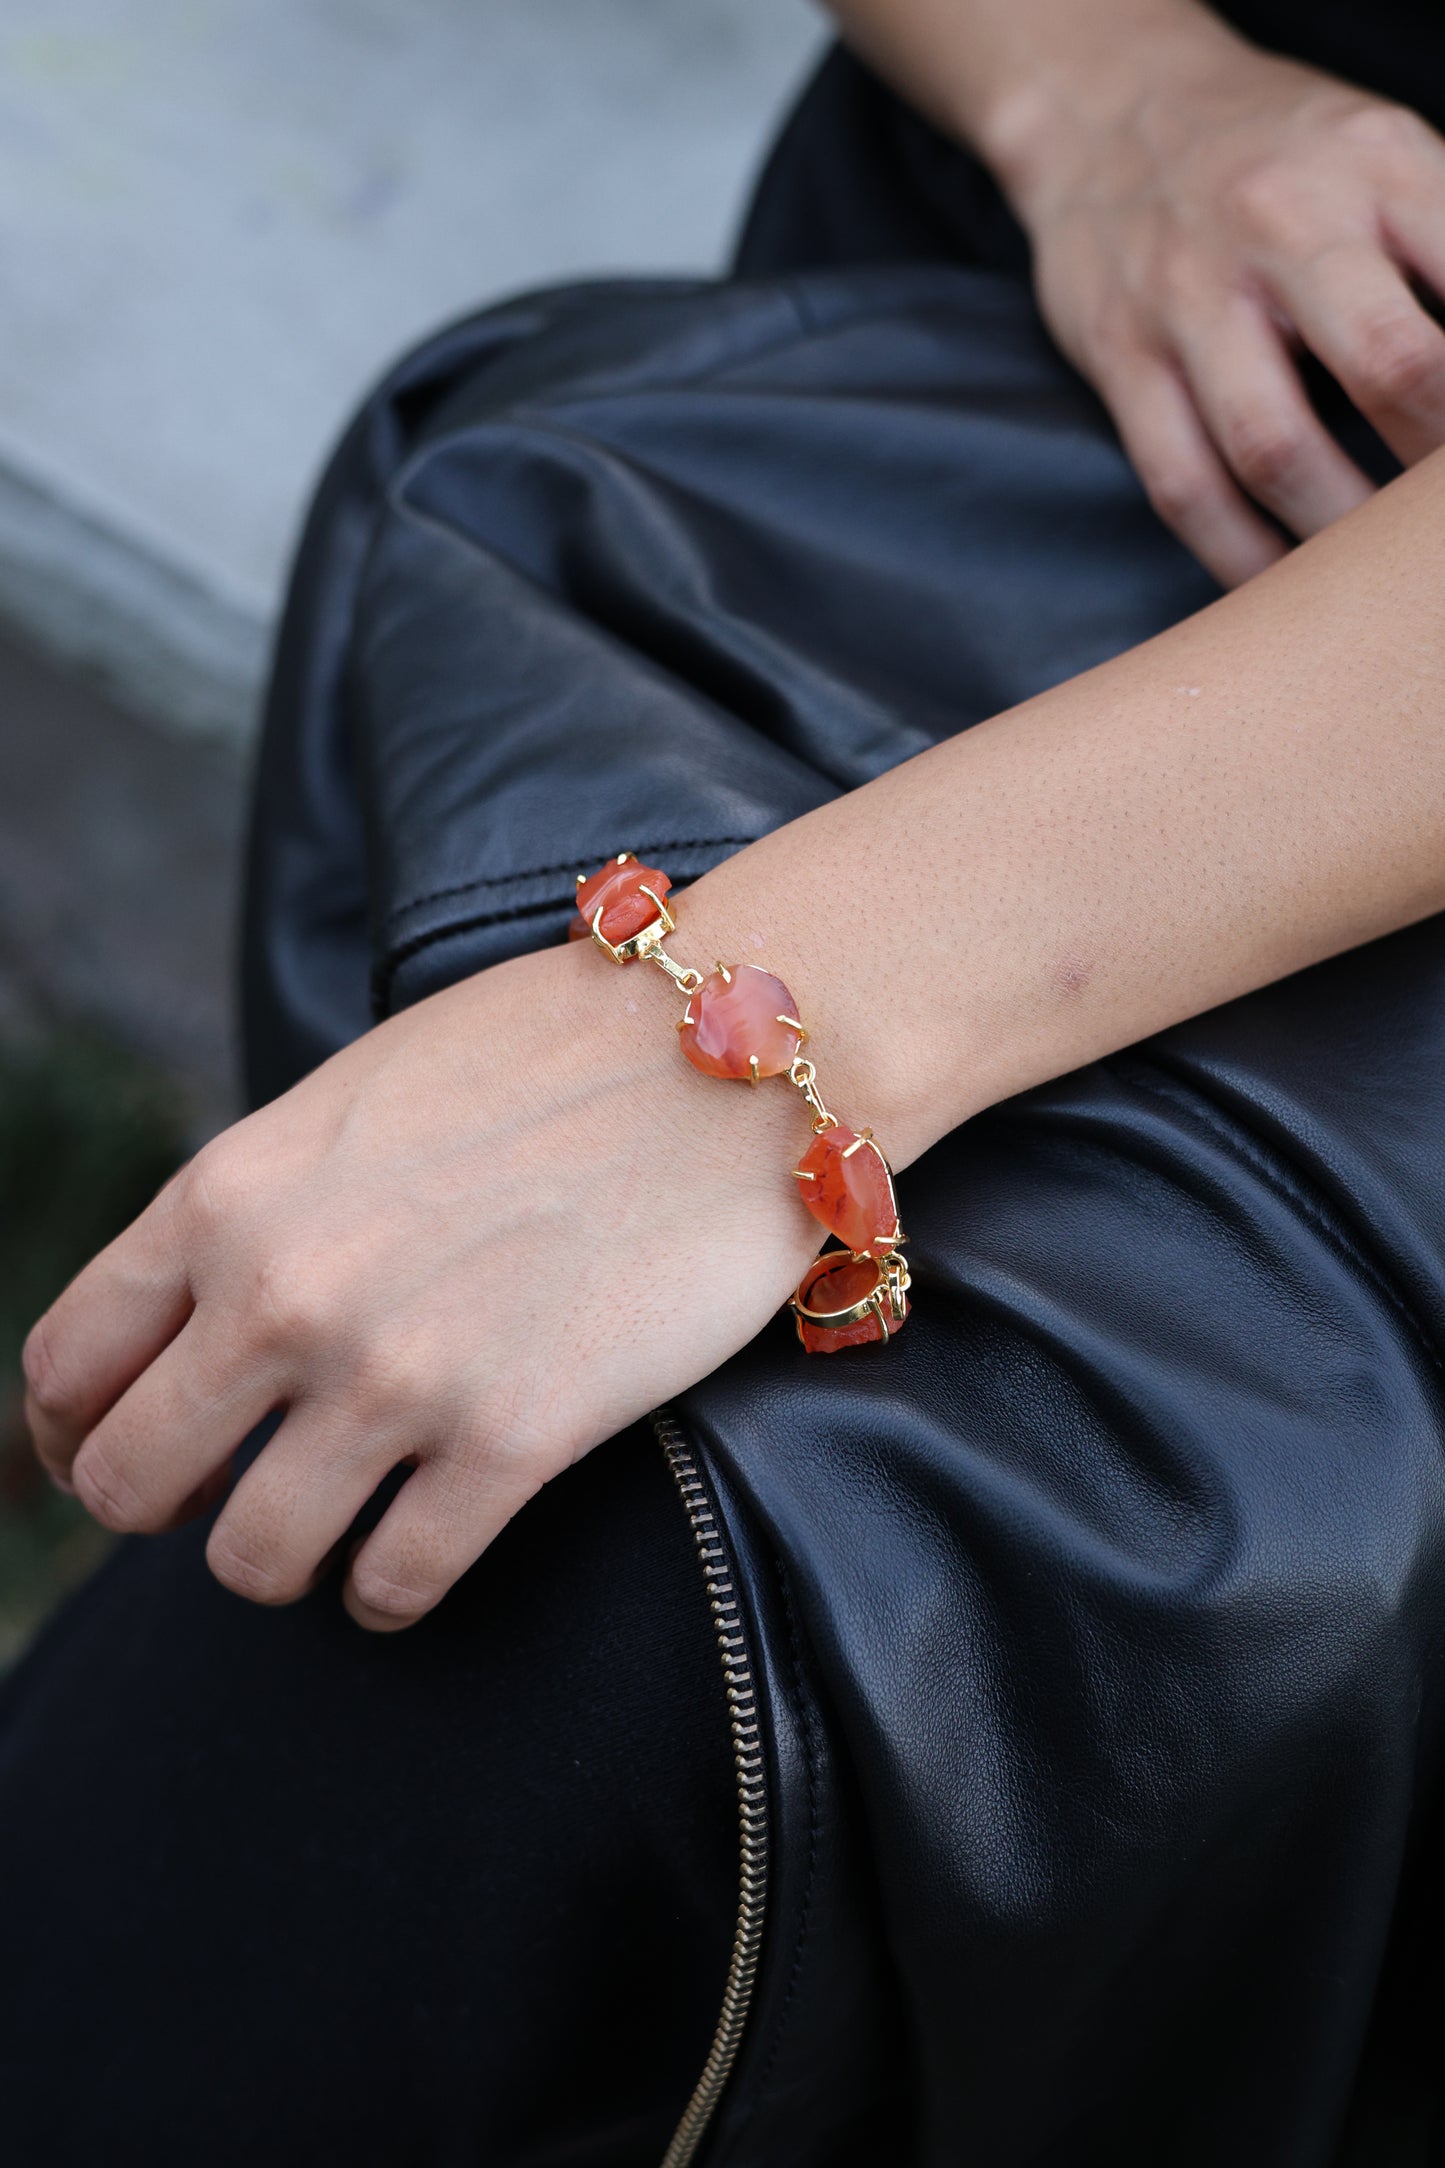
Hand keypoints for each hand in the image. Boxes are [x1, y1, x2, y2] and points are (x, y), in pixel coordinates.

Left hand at [21, 939, 818, 1628]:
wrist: (729, 1057)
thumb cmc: (551, 1054)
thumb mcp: (353, 1097)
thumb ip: (261, 1203)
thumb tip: (210, 1307)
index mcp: (229, 1193)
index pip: (71, 1360)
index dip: (76, 1428)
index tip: (116, 1445)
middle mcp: (284, 1292)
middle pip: (128, 1482)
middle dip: (162, 1506)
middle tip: (224, 1495)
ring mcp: (395, 1375)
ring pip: (253, 1560)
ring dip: (281, 1561)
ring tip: (330, 1533)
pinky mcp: (512, 1441)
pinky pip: (394, 1585)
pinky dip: (390, 1590)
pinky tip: (413, 1558)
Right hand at [998, 20, 1444, 583]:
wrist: (1105, 111)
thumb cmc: (1274, 153)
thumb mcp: (1385, 154)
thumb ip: (1444, 244)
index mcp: (1377, 165)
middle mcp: (1284, 223)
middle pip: (1389, 366)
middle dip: (1434, 470)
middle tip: (1440, 534)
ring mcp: (1191, 297)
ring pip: (1274, 446)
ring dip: (1339, 531)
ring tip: (1371, 581)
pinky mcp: (1123, 359)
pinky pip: (1183, 482)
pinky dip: (1237, 553)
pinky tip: (1278, 587)